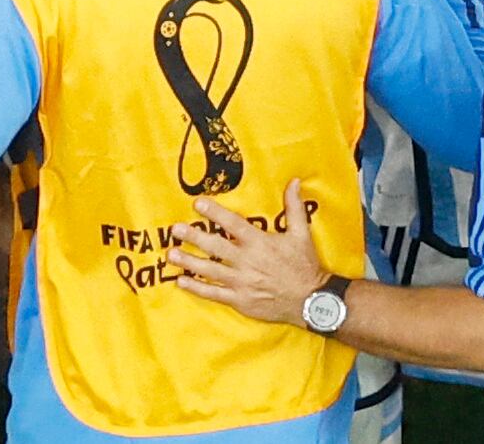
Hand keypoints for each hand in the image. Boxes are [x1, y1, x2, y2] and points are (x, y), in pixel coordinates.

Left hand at [172, 180, 329, 323]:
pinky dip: (197, 288)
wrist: (312, 301)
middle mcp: (247, 261)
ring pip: (210, 270)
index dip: (214, 213)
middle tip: (175, 229)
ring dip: (189, 262)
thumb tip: (295, 181)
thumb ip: (294, 207)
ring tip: (171, 254)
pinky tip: (182, 282)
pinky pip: (214, 294)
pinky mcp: (240, 300)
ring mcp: (242, 282)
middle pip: (215, 246)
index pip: (233, 224)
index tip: (197, 203)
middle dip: (194, 236)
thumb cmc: (304, 266)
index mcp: (259, 243)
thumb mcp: (301, 234)